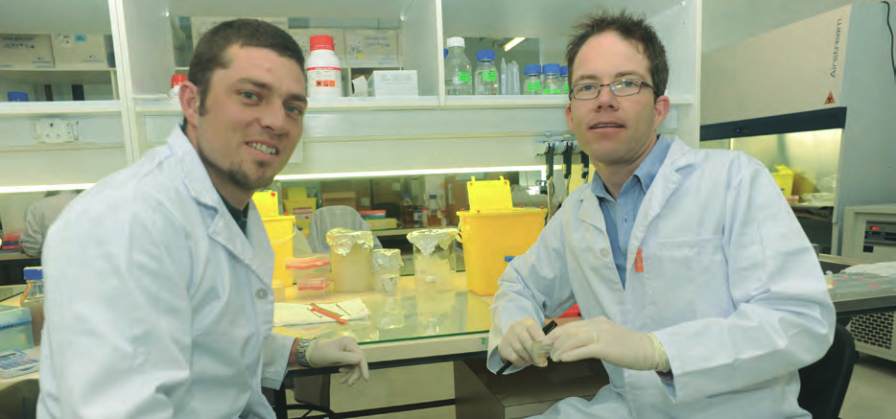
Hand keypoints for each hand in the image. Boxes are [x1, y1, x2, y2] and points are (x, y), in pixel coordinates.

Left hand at [307, 336, 369, 384]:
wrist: (311, 353)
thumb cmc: (320, 353)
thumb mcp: (333, 356)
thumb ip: (347, 358)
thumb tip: (360, 360)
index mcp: (349, 343)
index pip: (361, 356)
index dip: (364, 368)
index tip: (366, 379)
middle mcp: (351, 345)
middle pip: (359, 362)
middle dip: (355, 373)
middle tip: (349, 384)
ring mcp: (349, 351)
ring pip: (356, 366)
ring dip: (350, 375)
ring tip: (342, 381)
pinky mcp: (347, 356)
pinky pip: (351, 366)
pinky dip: (347, 373)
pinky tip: (341, 376)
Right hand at [498, 318, 550, 367]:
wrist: (509, 333)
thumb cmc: (527, 334)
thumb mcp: (535, 330)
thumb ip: (544, 338)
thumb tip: (552, 349)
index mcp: (528, 323)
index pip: (538, 336)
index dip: (544, 346)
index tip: (548, 352)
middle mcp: (517, 328)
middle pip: (531, 346)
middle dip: (538, 356)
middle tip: (543, 362)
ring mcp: (509, 337)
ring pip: (523, 353)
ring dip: (530, 360)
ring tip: (535, 361)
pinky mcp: (504, 347)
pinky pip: (516, 359)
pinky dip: (522, 362)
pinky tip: (525, 360)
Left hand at [544, 317, 668, 370]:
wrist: (648, 349)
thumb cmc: (628, 345)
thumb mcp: (607, 335)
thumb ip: (592, 336)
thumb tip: (573, 344)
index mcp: (597, 321)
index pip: (570, 325)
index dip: (555, 334)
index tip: (546, 342)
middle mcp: (597, 325)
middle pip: (568, 330)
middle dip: (554, 341)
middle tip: (545, 351)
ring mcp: (602, 335)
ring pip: (573, 339)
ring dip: (560, 349)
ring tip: (553, 357)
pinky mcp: (606, 347)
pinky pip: (584, 350)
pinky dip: (571, 354)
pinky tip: (563, 359)